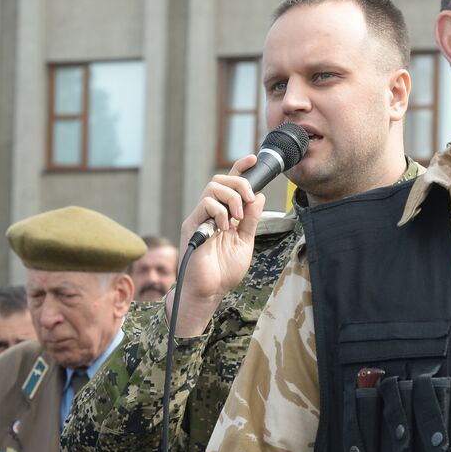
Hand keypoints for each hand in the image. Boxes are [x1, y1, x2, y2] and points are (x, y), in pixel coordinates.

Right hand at [169, 155, 267, 335]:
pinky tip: (225, 228)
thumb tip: (259, 196)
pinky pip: (205, 205)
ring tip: (238, 218)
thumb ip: (251, 219)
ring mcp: (199, 218)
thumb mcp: (245, 242)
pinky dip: (220, 212)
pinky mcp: (191, 226)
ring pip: (212, 188)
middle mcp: (209, 213)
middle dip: (239, 183)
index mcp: (223, 215)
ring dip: (231, 198)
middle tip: (249, 199)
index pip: (230, 185)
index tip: (253, 159)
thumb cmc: (223, 272)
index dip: (240, 169)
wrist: (208, 292)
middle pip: (220, 180)